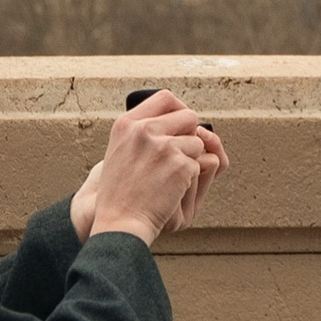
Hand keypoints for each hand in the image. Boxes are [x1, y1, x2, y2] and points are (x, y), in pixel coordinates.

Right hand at [74, 92, 228, 246]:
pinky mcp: (180, 164)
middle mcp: (144, 129)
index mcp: (127, 123)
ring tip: (168, 179)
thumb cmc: (120, 192)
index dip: (179, 110)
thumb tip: (177, 116)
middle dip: (190, 135)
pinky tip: (171, 190)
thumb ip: (142, 131)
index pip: (165, 98)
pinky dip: (191, 179)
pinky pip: (201, 165)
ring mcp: (163, 146)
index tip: (181, 125)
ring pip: (198, 143)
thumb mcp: (119, 151)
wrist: (120, 222)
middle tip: (178, 157)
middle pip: (189, 116)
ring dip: (191, 160)